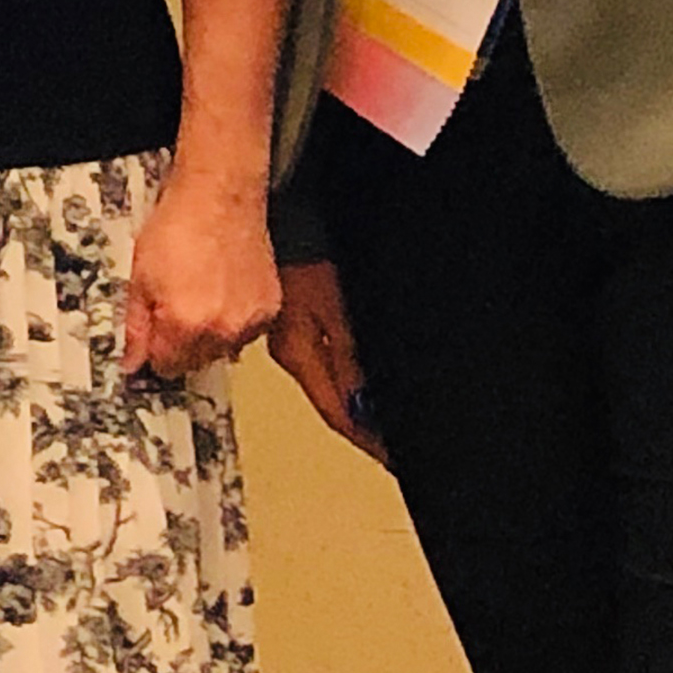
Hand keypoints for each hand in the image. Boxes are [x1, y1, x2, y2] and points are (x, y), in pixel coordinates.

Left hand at [120, 174, 279, 382]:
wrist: (218, 199)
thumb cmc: (178, 228)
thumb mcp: (138, 276)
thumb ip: (134, 325)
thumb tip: (131, 361)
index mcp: (185, 323)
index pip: (166, 367)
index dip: (153, 352)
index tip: (150, 341)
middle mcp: (222, 329)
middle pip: (195, 362)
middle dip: (179, 344)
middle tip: (171, 308)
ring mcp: (250, 321)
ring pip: (222, 349)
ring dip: (208, 334)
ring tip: (198, 294)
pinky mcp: (269, 309)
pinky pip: (246, 331)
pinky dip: (232, 320)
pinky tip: (220, 292)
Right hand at [266, 259, 387, 465]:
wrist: (281, 214)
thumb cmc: (306, 249)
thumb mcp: (336, 309)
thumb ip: (349, 363)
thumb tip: (360, 408)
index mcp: (296, 352)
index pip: (337, 413)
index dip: (367, 439)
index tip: (390, 458)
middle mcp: (289, 349)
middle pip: (330, 401)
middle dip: (362, 423)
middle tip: (391, 445)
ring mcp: (288, 334)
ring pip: (326, 382)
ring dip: (353, 400)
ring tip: (381, 416)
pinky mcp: (292, 318)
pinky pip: (322, 358)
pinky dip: (344, 374)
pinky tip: (358, 376)